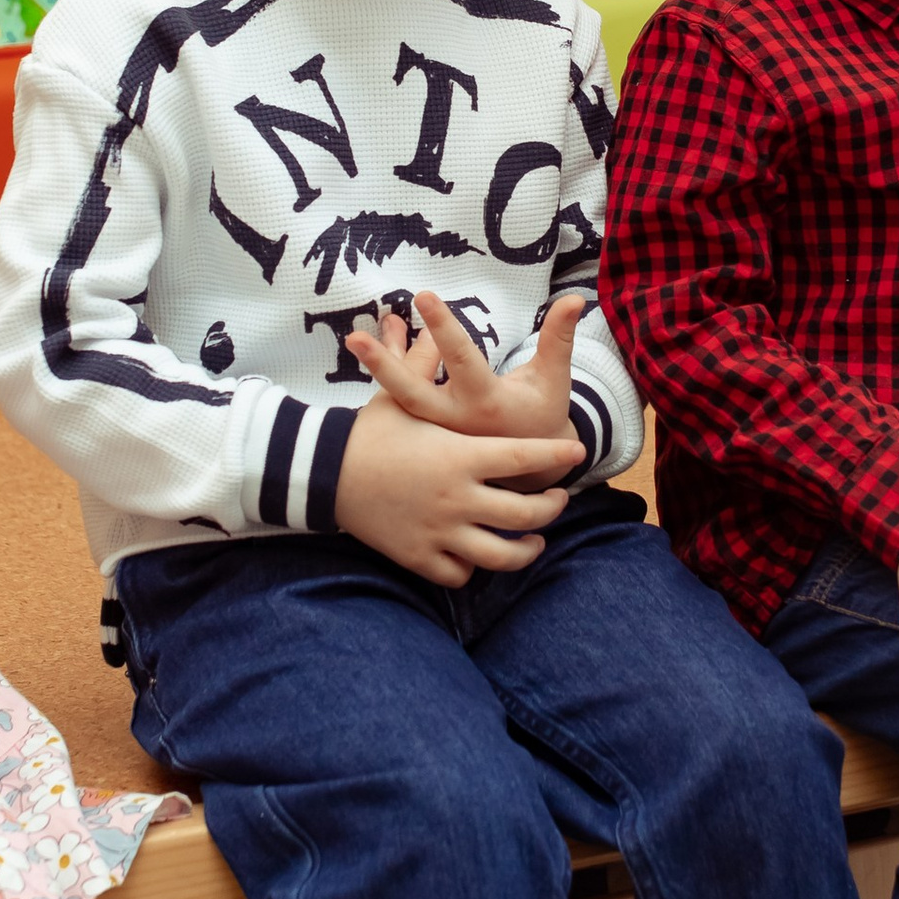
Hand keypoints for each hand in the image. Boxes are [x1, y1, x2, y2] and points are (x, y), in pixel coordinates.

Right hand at [333, 388, 582, 584]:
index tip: (576, 451)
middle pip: (525, 514)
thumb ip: (422, 364)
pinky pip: (462, 573)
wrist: (323, 474)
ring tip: (534, 541)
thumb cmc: (368, 433)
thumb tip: (427, 325)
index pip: (524, 457)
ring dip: (526, 549)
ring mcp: (440, 531)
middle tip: (558, 499)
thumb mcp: (400, 400)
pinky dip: (474, 567)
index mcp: (460, 456)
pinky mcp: (420, 556)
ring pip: (502, 554)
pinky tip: (480, 556)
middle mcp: (456, 498)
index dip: (555, 455)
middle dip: (550, 508)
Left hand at [345, 288, 584, 444]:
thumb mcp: (553, 378)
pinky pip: (403, 400)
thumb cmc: (542, 413)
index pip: (462, 360)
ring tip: (355, 338)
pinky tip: (376, 344)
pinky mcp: (427, 432)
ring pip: (401, 397)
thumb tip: (576, 298)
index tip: (424, 297)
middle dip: (384, 366)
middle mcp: (455, 418)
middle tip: (355, 339)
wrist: (530, 470)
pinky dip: (391, 372)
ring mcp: (437, 429)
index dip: (444, 329)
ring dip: (380, 367)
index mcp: (486, 402)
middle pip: (413, 392)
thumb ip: (558, 338)